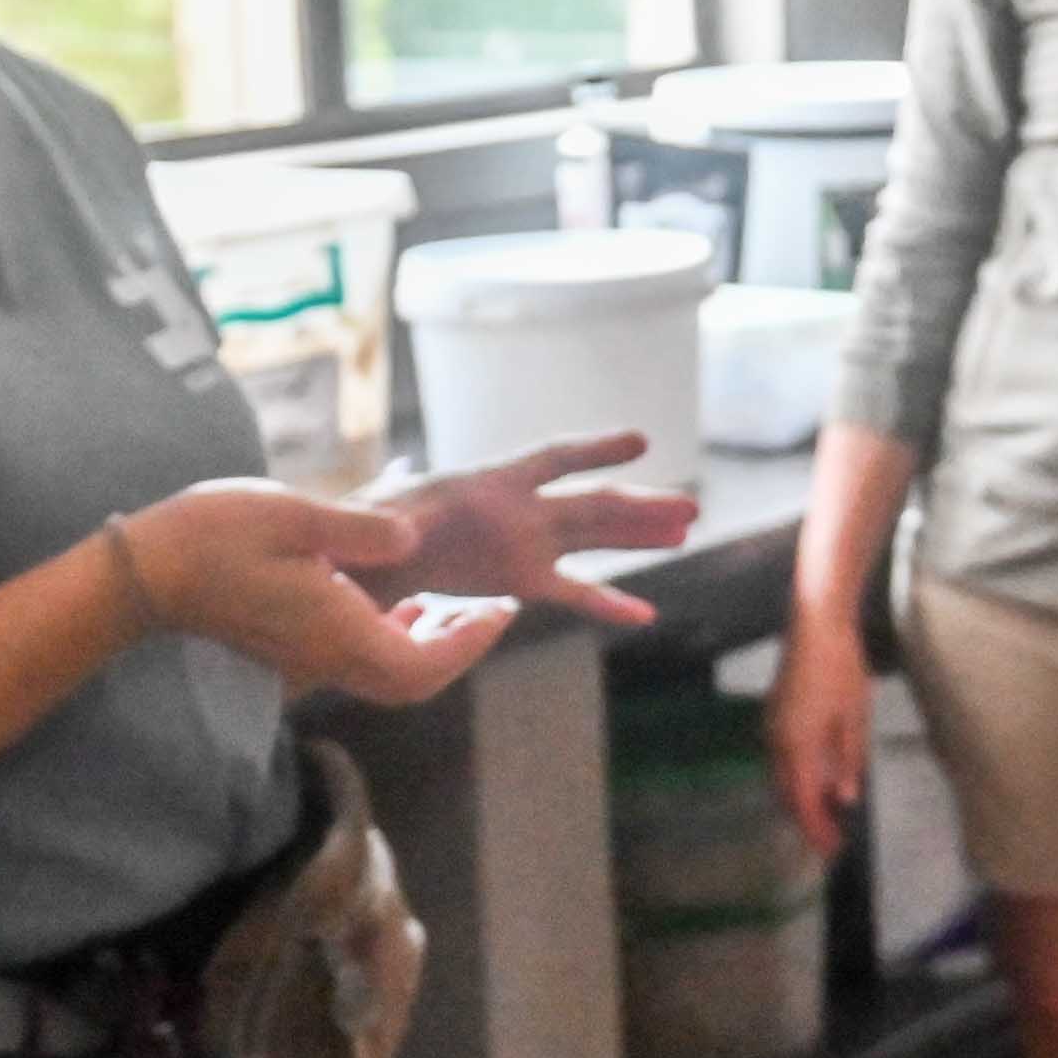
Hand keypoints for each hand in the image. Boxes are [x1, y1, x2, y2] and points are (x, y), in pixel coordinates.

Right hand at [113, 480, 523, 707]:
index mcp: (338, 632)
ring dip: (429, 648)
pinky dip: (395, 641)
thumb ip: (364, 531)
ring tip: (456, 605)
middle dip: (458, 650)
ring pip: (388, 676)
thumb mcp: (297, 515)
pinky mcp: (294, 649)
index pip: (424, 663)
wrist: (148, 571)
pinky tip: (402, 603)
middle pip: (412, 682)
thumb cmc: (216, 534)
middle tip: (491, 610)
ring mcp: (309, 659)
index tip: (504, 610)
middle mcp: (328, 657)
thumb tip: (415, 539)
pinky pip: (361, 661)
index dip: (470, 642)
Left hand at [372, 432, 698, 623]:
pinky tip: (644, 615)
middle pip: (592, 505)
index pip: (550, 459)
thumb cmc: (372, 526)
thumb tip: (404, 500)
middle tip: (691, 507)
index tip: (639, 442)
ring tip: (684, 531)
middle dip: (641, 507)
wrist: (366, 557)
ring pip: (596, 538)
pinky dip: (608, 603)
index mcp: (492, 482)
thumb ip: (396, 509)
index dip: (593, 450)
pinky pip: (574, 592)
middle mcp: (522, 508)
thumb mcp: (381, 512)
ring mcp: (528, 543)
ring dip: (639, 536)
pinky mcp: (522, 579)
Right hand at [766, 601, 873, 863]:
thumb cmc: (841, 669)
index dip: (816, 831)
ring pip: (781, 778)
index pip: (804, 802)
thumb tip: (846, 798)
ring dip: (800, 801)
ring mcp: (771, 727)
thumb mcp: (855, 719)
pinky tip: (815, 781)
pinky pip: (780, 760)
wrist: (816, 625)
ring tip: (827, 816)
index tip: (831, 852)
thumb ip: (849, 761)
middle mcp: (777, 742)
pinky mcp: (773, 715)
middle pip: (787, 795)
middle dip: (807, 821)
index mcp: (797, 746)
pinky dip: (794, 779)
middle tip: (831, 841)